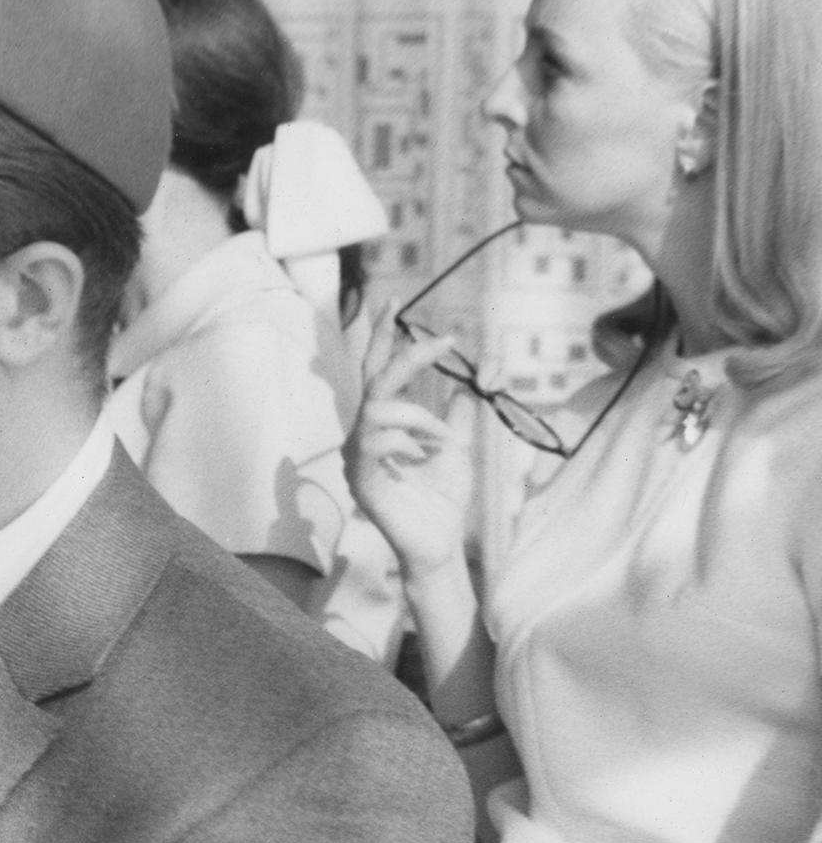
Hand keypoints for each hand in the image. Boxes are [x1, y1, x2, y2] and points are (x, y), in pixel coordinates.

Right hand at [348, 310, 474, 582]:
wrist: (440, 542)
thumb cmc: (442, 496)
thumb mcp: (458, 441)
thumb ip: (462, 406)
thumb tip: (486, 366)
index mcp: (383, 422)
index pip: (378, 369)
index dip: (384, 335)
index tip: (395, 299)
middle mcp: (362, 433)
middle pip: (375, 379)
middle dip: (405, 356)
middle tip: (442, 342)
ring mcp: (356, 456)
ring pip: (378, 409)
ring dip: (419, 418)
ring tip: (442, 440)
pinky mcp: (358, 478)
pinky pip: (374, 442)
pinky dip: (406, 442)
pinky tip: (422, 458)